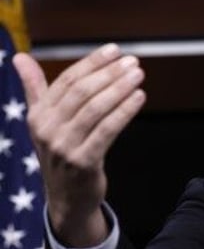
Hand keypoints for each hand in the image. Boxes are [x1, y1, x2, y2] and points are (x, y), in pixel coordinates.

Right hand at [13, 43, 145, 246]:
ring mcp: (64, 146)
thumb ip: (35, 88)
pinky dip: (124, 112)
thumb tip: (19, 57)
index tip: (114, 50)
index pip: (66, 81)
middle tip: (132, 62)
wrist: (67, 198)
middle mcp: (47, 129)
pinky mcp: (83, 162)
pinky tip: (139, 98)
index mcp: (38, 114)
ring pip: (95, 109)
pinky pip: (107, 131)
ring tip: (138, 76)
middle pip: (81, 92)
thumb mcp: (43, 121)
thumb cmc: (61, 152)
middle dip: (109, 74)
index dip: (92, 63)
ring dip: (119, 89)